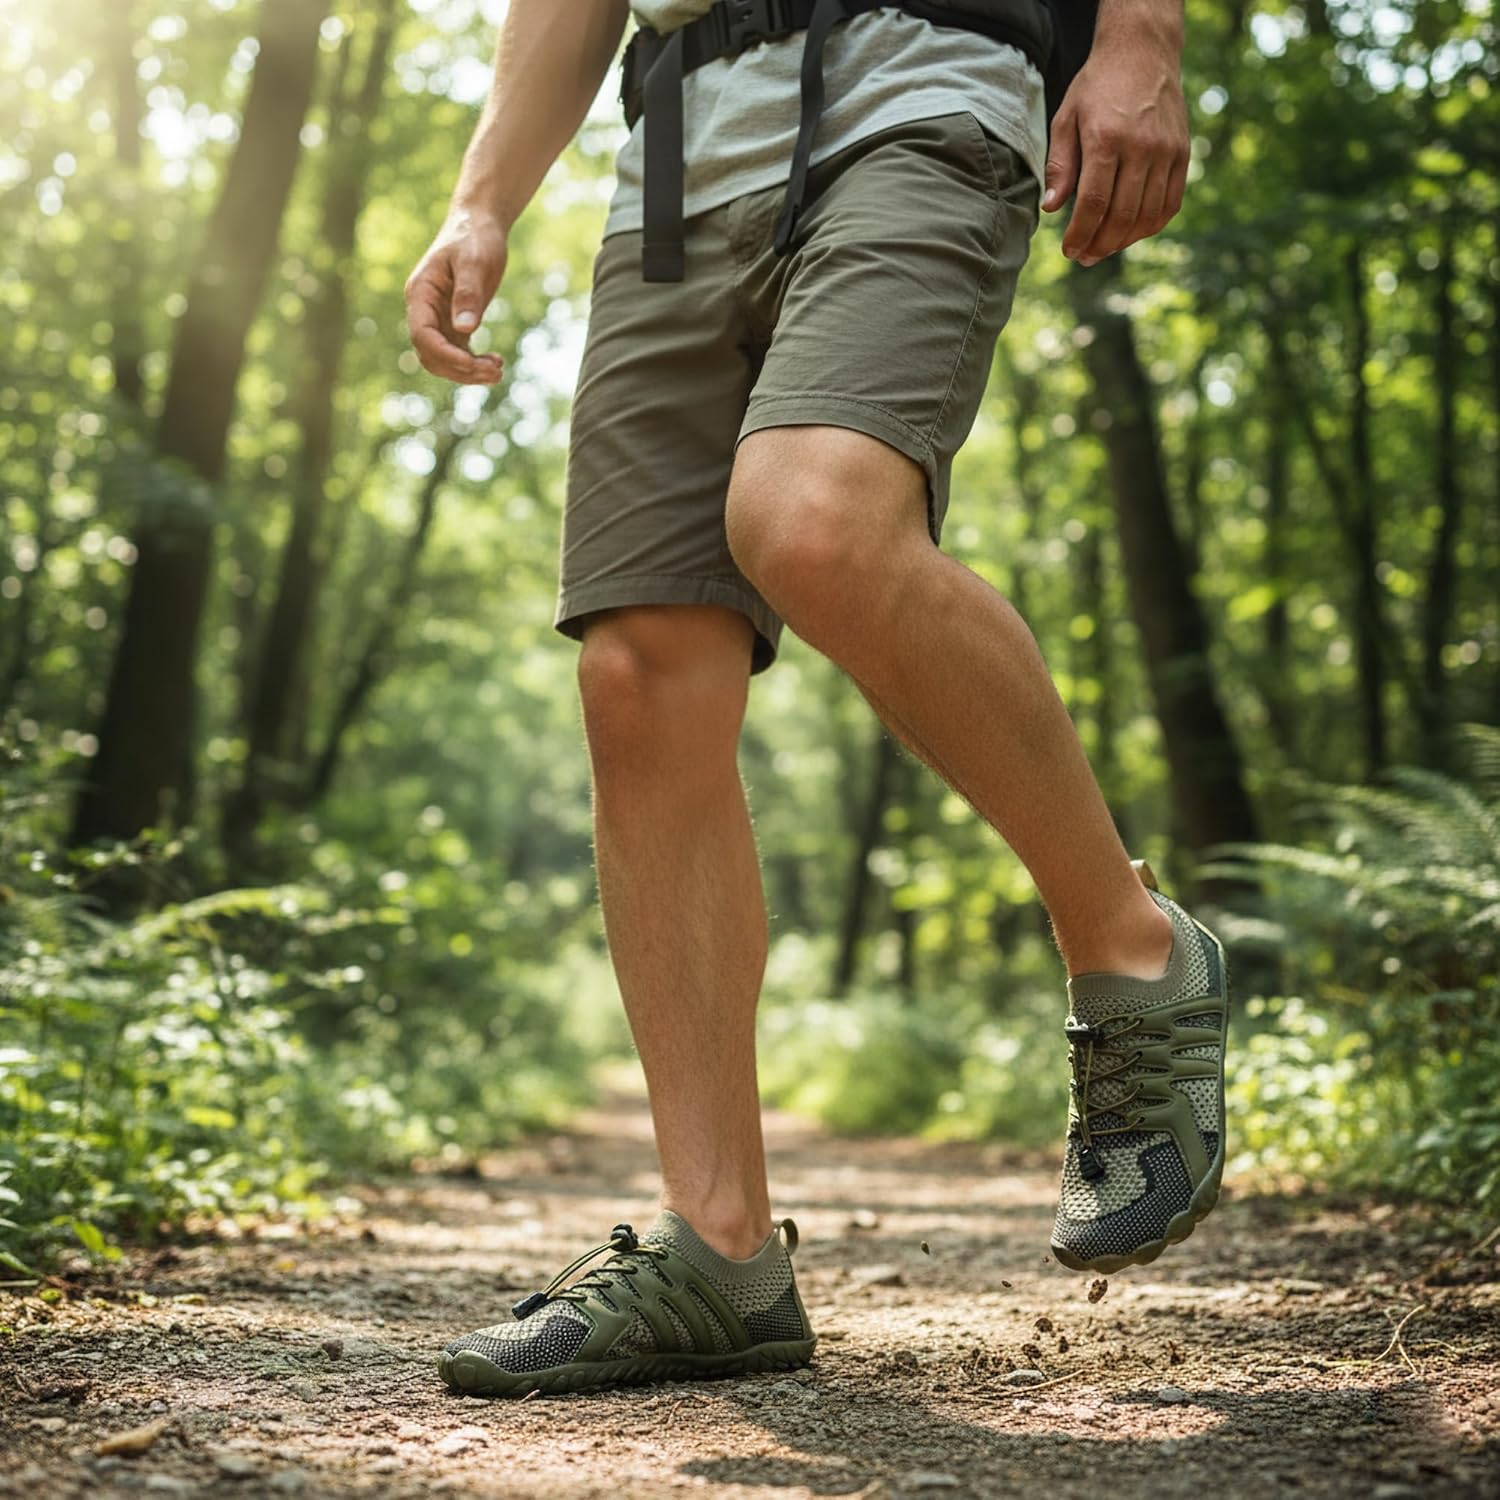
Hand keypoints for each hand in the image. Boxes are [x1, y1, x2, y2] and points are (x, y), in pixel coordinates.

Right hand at [405, 209, 507, 383]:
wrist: (479, 225)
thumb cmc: (475, 238)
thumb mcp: (474, 262)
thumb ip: (468, 294)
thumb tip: (465, 329)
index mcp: (420, 294)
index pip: (422, 336)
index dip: (445, 355)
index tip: (473, 364)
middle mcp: (424, 310)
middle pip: (431, 355)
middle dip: (460, 369)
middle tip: (494, 372)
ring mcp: (438, 319)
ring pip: (444, 360)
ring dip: (468, 372)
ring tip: (498, 371)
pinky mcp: (454, 323)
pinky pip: (458, 354)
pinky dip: (474, 364)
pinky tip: (495, 363)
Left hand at [1040, 38, 1188, 266]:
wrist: (1143, 52)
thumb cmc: (1097, 87)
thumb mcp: (1067, 118)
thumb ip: (1060, 165)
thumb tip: (1051, 209)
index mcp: (1106, 139)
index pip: (1093, 203)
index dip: (1080, 234)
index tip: (1069, 251)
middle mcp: (1141, 147)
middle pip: (1122, 215)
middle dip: (1100, 244)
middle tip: (1084, 258)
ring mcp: (1166, 151)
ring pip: (1147, 215)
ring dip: (1124, 241)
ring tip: (1103, 248)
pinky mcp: (1182, 153)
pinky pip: (1170, 204)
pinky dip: (1150, 225)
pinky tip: (1131, 233)